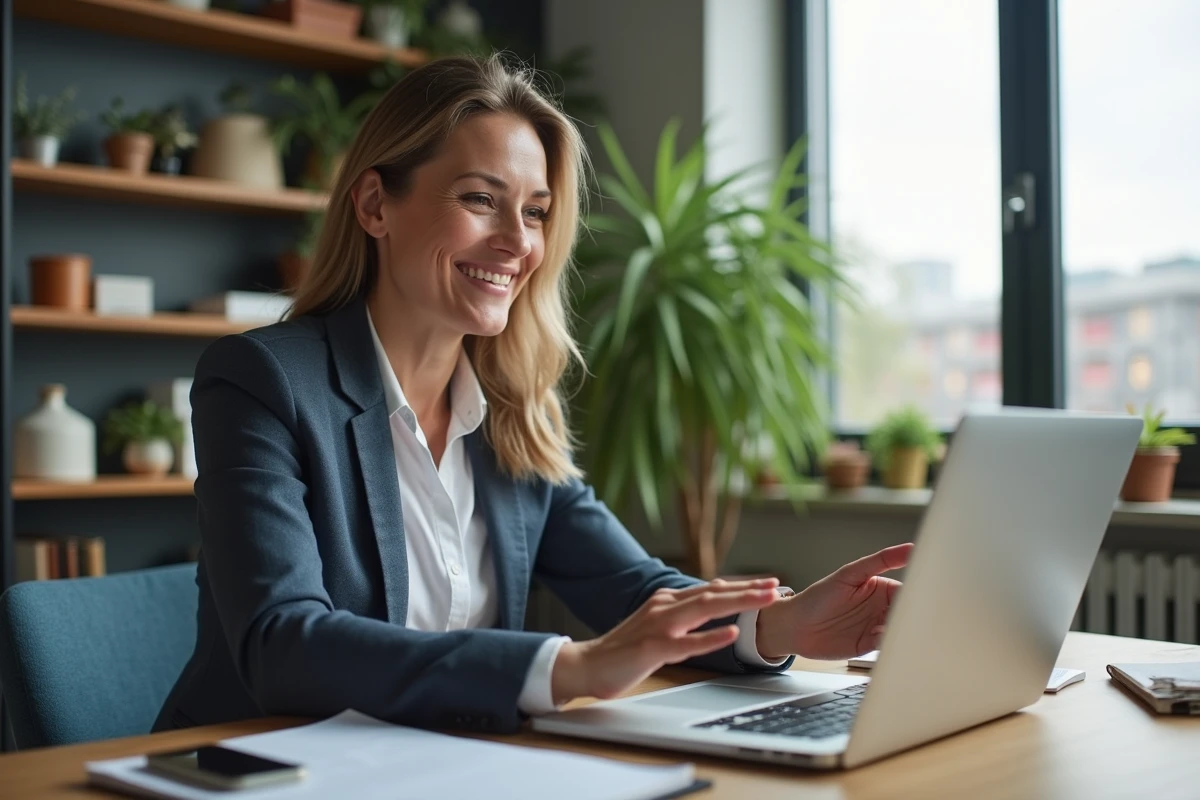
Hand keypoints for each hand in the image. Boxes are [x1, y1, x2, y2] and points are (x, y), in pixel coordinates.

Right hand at [551, 578, 781, 704]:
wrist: (586, 664)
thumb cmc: (624, 649)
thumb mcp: (658, 623)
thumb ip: (684, 610)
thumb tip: (716, 593)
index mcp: (667, 600)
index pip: (711, 588)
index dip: (742, 585)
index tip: (770, 583)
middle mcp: (665, 606)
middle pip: (713, 593)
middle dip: (748, 590)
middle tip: (777, 586)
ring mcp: (658, 626)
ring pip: (705, 609)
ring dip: (738, 603)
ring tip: (764, 599)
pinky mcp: (652, 648)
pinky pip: (686, 642)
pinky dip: (711, 637)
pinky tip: (731, 632)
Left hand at [755, 543, 912, 660]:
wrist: (794, 627)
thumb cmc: (818, 597)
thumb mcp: (850, 574)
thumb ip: (880, 561)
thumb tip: (910, 548)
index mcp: (881, 588)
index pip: (908, 590)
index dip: (919, 594)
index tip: (927, 597)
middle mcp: (881, 608)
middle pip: (907, 612)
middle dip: (915, 616)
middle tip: (920, 618)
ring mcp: (877, 628)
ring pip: (901, 630)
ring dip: (905, 631)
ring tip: (902, 629)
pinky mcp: (870, 646)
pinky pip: (888, 646)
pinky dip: (893, 644)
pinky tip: (887, 640)